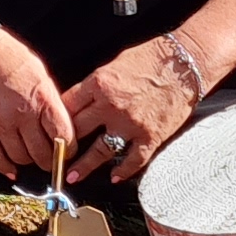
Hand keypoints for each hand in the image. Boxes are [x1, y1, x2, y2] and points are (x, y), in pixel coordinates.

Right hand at [0, 22, 76, 182]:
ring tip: (30, 155)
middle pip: (41, 153)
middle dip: (49, 160)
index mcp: (41, 98)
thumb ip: (50, 101)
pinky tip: (11, 169)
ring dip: (28, 161)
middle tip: (50, 159)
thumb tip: (60, 126)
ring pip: (19, 157)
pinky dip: (4, 167)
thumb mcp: (40, 73)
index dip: (68, 149)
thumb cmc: (9, 56)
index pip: (62, 136)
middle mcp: (21, 113)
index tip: (68, 152)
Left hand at [60, 36, 209, 184]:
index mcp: (99, 84)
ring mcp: (130, 124)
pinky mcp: (150, 136)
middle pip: (78, 130)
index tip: (51, 128)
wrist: (184, 63)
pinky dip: (122, 171)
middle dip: (64, 143)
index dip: (56, 118)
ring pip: (100, 151)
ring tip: (73, 176)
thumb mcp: (115, 63)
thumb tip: (82, 99)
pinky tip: (114, 177)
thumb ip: (97, 84)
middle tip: (55, 155)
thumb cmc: (153, 57)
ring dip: (85, 165)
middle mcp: (110, 106)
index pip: (68, 105)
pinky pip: (132, 160)